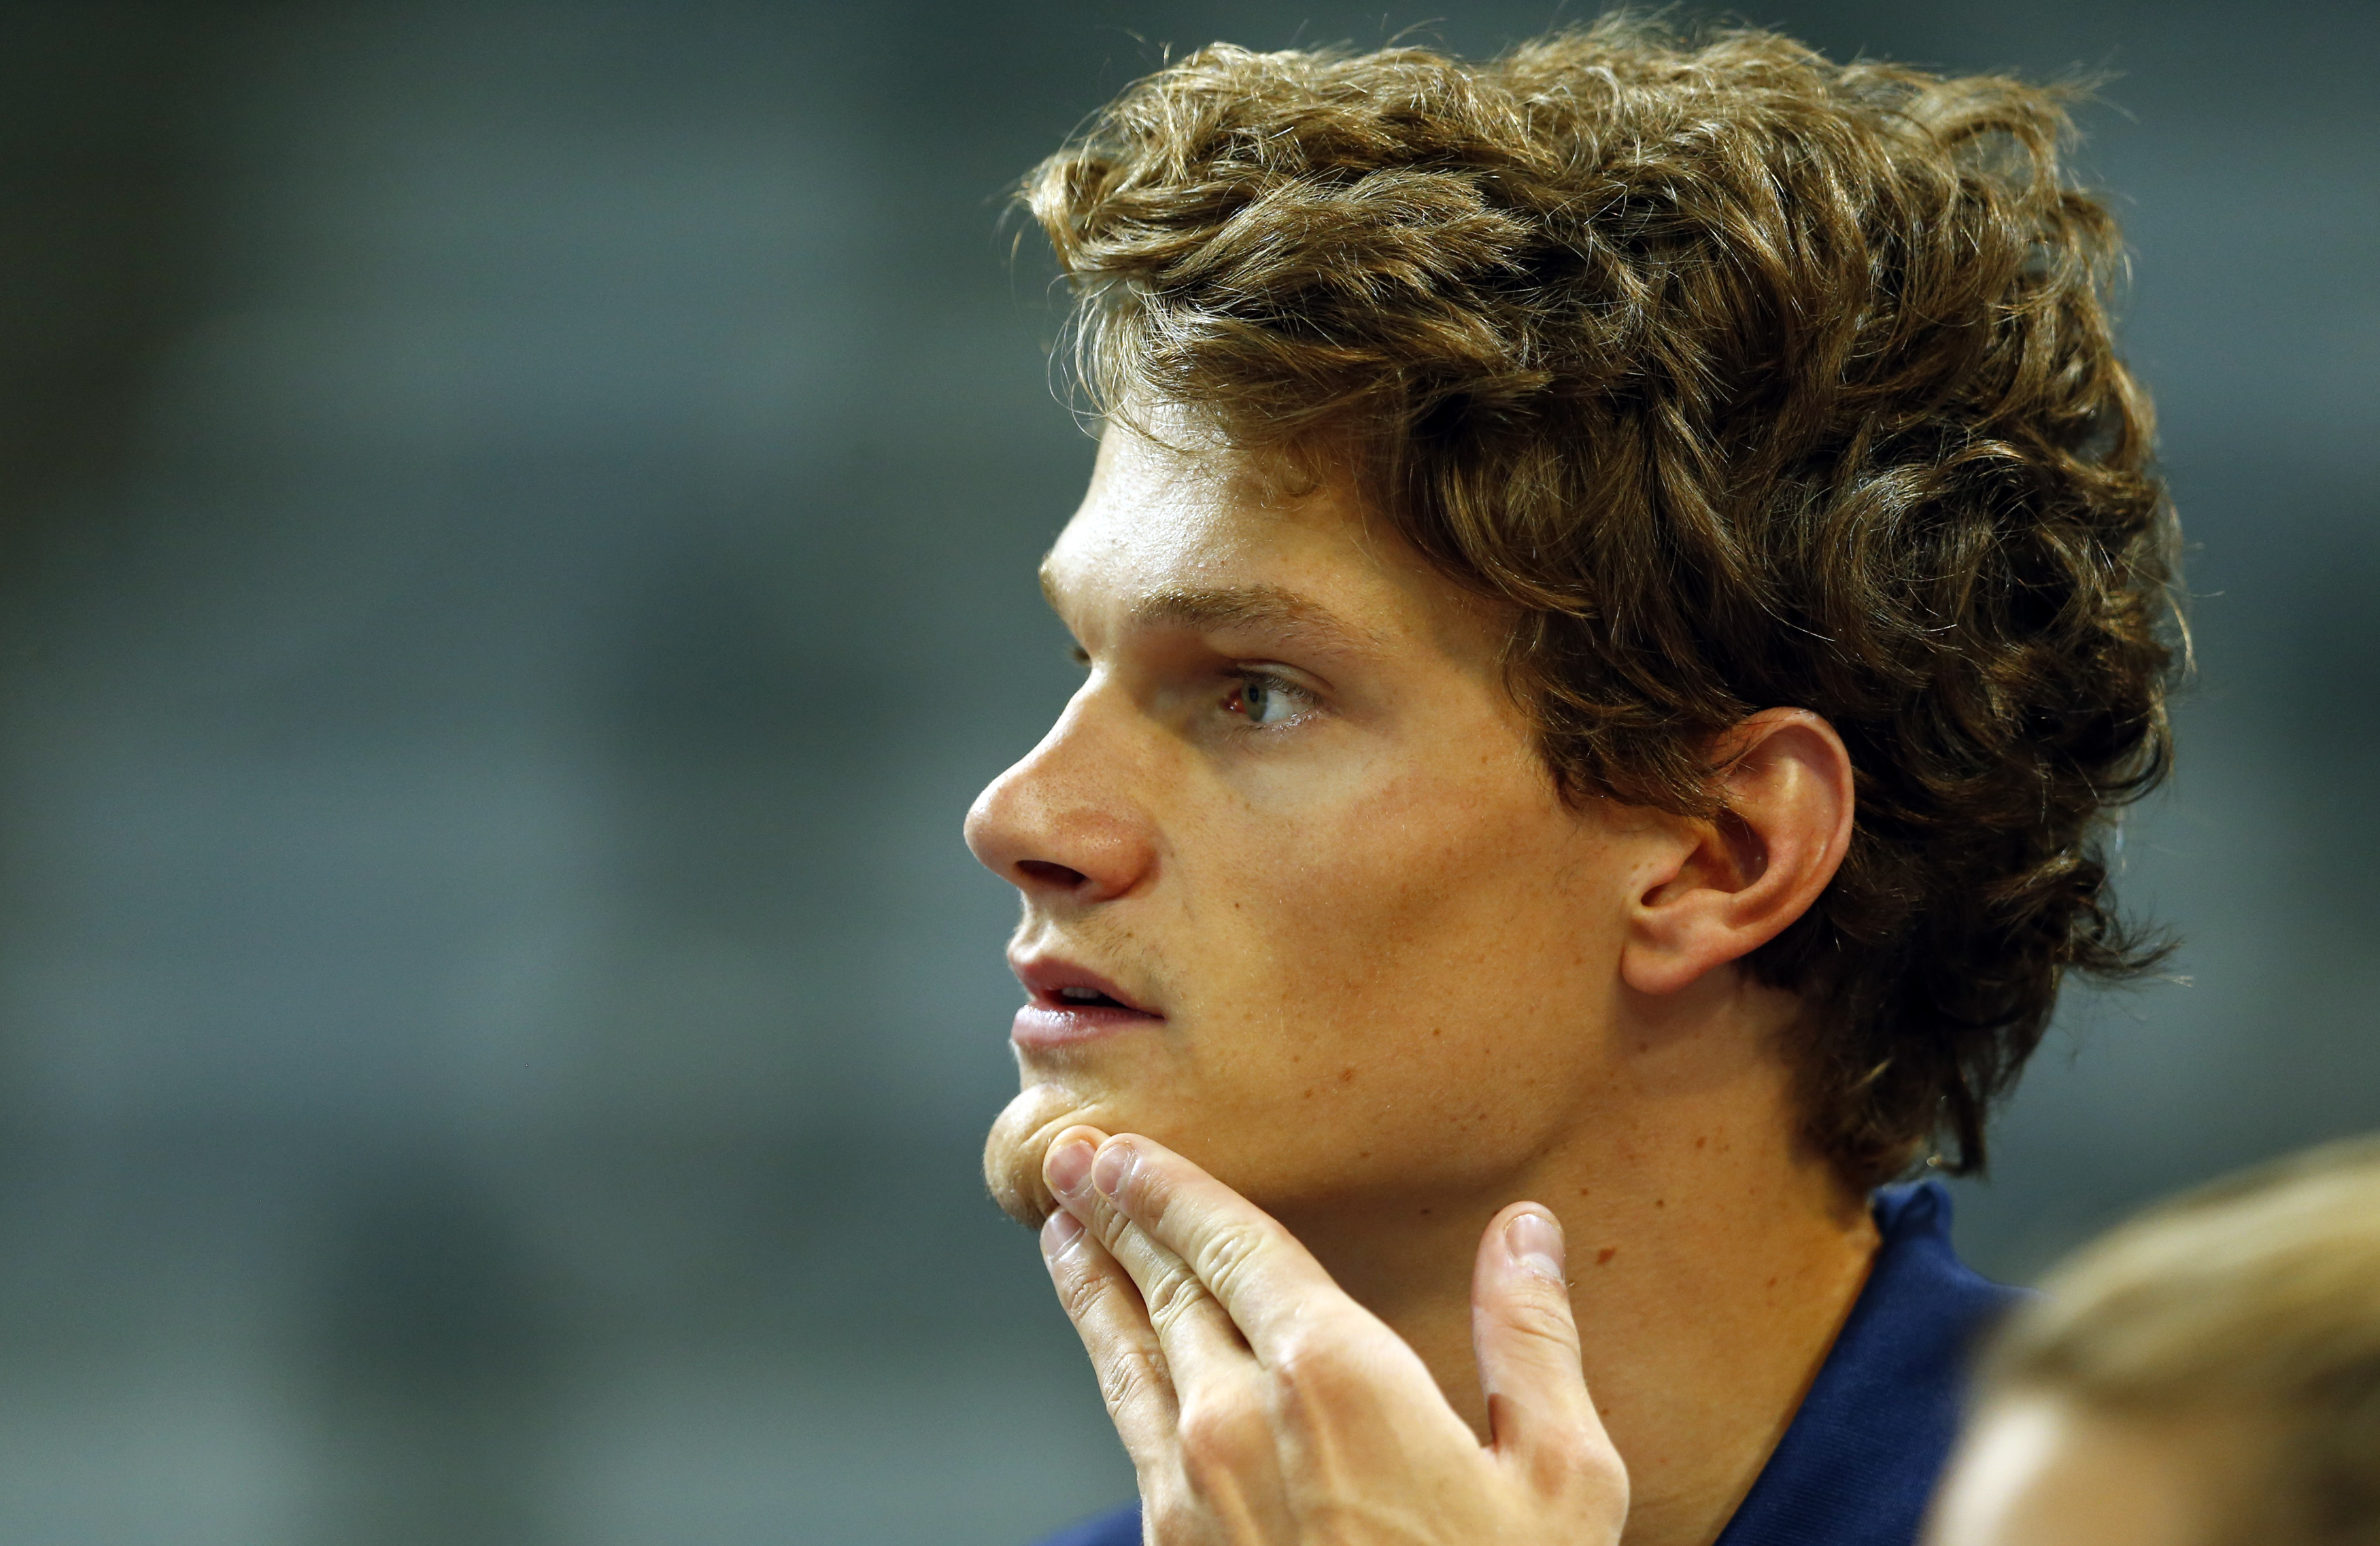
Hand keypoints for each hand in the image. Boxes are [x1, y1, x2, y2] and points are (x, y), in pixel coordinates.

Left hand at [1037, 1126, 1628, 1544]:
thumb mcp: (1559, 1479)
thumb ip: (1532, 1342)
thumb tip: (1526, 1234)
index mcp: (1334, 1372)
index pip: (1231, 1243)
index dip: (1171, 1187)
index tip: (1125, 1147)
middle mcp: (1240, 1415)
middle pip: (1164, 1284)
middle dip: (1114, 1213)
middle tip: (1071, 1160)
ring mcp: (1193, 1487)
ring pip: (1127, 1354)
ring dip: (1092, 1283)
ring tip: (1062, 1231)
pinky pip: (1128, 1425)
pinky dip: (1109, 1364)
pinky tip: (1109, 1350)